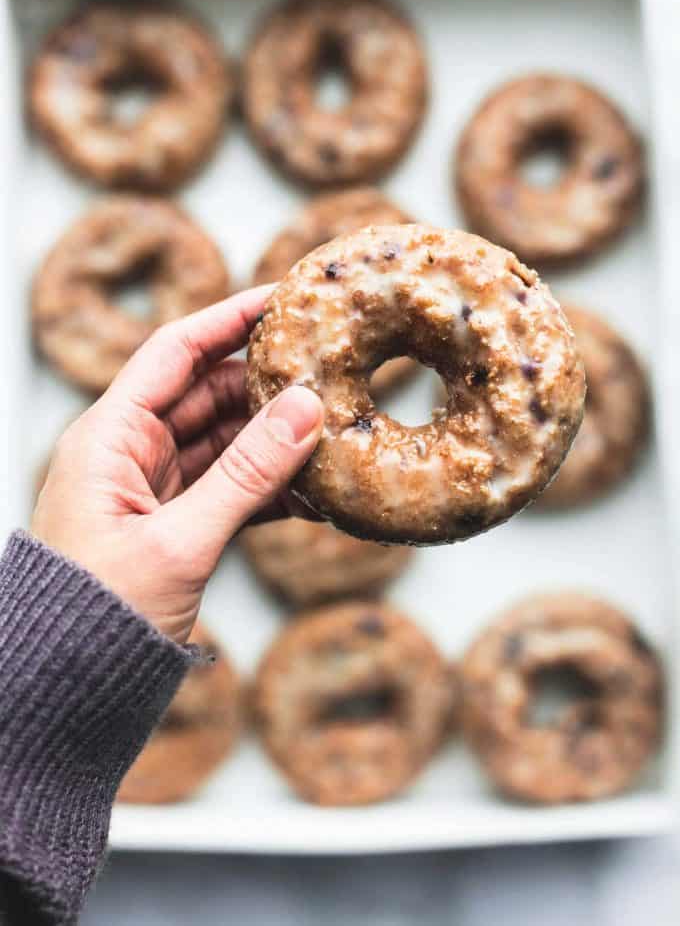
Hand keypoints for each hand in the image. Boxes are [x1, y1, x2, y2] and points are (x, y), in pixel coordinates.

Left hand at [32, 286, 323, 643]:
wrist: (63, 691)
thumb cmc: (94, 616)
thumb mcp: (178, 542)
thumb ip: (246, 475)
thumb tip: (305, 408)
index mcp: (109, 437)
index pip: (176, 352)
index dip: (229, 319)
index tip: (283, 297)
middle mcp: (129, 453)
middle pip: (208, 394)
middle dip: (267, 383)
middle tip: (329, 372)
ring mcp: (153, 489)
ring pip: (226, 443)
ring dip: (276, 442)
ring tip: (333, 433)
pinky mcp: (174, 525)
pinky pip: (231, 490)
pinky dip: (270, 490)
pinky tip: (315, 493)